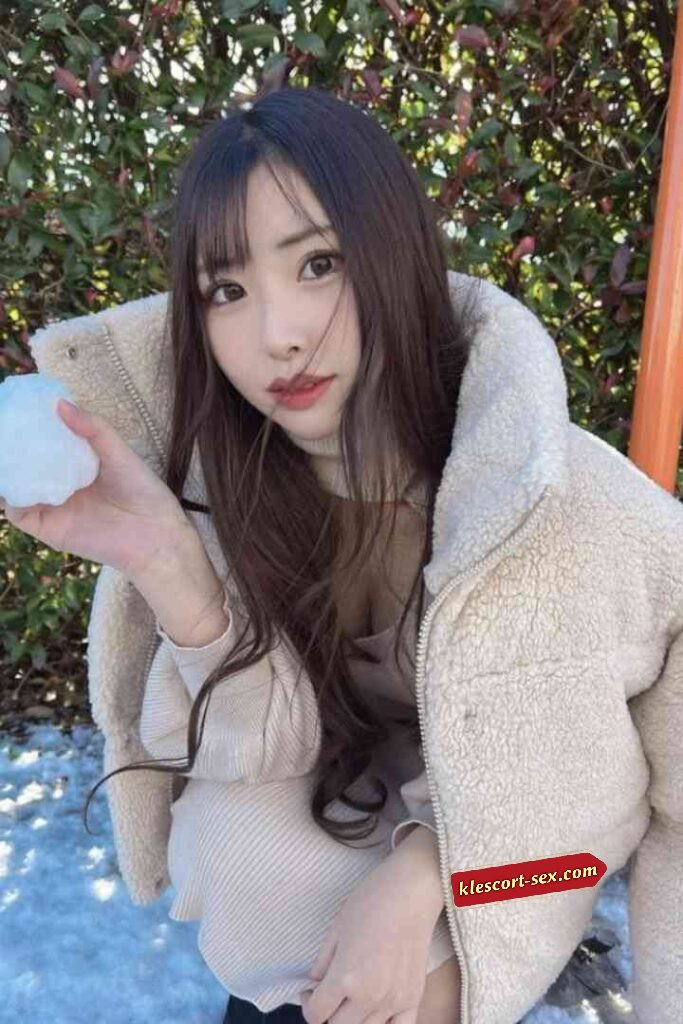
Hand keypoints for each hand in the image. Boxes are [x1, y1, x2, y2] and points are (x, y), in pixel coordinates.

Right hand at [0, 399, 190, 576]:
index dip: (29, 429)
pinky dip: (11, 496)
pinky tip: (14, 478)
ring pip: (15, 487)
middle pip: (23, 465)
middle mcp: (59, 485)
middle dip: (10, 447)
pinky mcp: (48, 528)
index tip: (18, 408)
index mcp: (75, 466)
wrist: (155, 536)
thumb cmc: (144, 493)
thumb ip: (93, 428)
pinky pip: (18, 512)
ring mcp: (52, 507)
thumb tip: (61, 403)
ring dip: (6, 470)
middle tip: (4, 426)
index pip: (43, 444)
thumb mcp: (119, 453)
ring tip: (4, 448)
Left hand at [299, 844, 441, 1023]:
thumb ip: (322, 964)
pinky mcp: (413, 998)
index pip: (316, 1014)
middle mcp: (369, 997)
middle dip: (329, 1012)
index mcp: (345, 978)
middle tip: (331, 993)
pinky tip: (377, 1010)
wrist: (410, 893)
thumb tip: (315, 985)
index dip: (308, 1003)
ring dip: (354, 1018)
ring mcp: (394, 1001)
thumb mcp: (336, 930)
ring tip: (354, 996)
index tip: (310, 990)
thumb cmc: (370, 903)